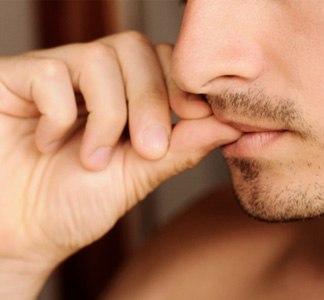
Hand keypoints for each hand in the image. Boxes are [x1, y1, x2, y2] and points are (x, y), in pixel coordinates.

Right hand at [0, 32, 240, 297]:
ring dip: (107, 115)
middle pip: (135, 49)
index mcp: (123, 98)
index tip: (193, 116)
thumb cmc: (76, 205)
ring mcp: (54, 76)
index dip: (180, 82)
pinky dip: (59, 115)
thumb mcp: (138, 176)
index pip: (160, 60)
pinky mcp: (15, 80)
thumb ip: (181, 148)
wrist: (20, 234)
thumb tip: (231, 125)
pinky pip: (50, 73)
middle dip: (150, 100)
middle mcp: (90, 80)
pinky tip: (47, 143)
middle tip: (147, 149)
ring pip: (100, 58)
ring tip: (93, 159)